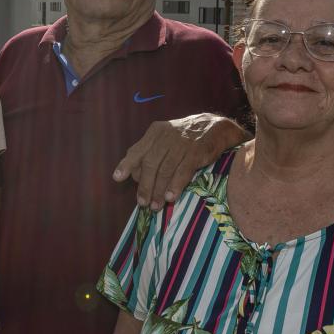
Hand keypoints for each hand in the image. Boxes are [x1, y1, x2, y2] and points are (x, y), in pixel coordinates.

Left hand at [113, 114, 248, 209]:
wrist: (215, 127)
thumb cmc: (185, 137)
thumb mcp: (165, 137)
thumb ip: (149, 152)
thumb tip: (134, 175)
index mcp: (155, 132)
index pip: (137, 150)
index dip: (127, 164)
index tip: (118, 178)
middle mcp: (166, 136)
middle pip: (150, 163)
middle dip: (145, 185)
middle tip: (142, 202)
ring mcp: (182, 143)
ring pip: (165, 170)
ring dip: (159, 190)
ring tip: (156, 205)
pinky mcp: (196, 152)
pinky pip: (183, 171)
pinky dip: (175, 185)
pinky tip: (171, 197)